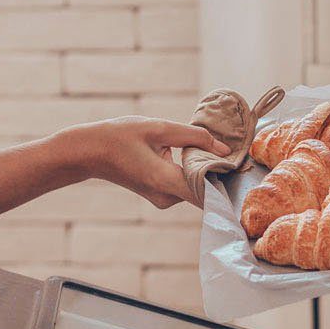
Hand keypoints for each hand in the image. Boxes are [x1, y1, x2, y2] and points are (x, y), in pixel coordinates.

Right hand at [64, 116, 229, 209]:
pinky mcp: (161, 196)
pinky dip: (190, 169)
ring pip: (196, 185)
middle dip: (216, 167)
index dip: (227, 177)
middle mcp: (167, 197)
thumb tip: (225, 149)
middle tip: (226, 145)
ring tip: (200, 144)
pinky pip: (186, 184)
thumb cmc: (119, 136)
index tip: (239, 163)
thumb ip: (194, 137)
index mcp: (165, 181)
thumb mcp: (158, 128)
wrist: (90, 152)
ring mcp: (164, 200)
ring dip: (202, 166)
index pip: (208, 190)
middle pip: (205, 187)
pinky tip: (185, 151)